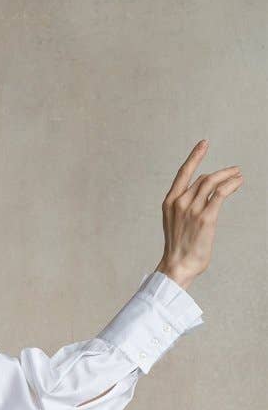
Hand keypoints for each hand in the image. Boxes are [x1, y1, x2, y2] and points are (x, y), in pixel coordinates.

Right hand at [155, 140, 242, 290]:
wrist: (177, 265)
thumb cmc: (179, 247)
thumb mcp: (176, 222)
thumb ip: (186, 207)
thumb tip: (205, 195)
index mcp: (169, 202)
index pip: (183, 173)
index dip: (195, 156)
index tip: (204, 144)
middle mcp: (179, 202)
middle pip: (203, 178)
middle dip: (221, 173)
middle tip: (234, 171)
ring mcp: (192, 209)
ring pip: (212, 182)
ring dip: (228, 176)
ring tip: (239, 175)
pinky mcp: (205, 217)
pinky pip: (221, 193)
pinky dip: (231, 184)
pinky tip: (238, 182)